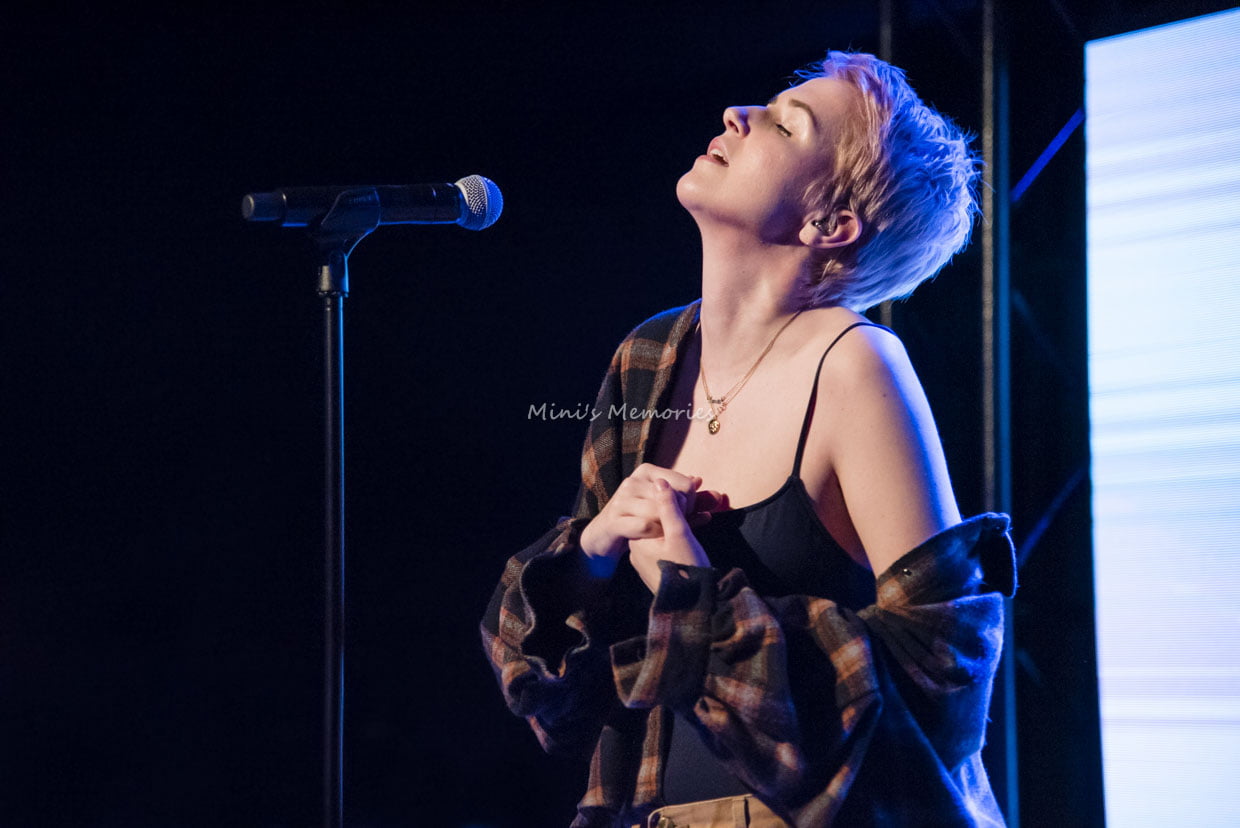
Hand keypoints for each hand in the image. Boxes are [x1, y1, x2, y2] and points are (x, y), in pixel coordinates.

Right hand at [579, 464, 722, 574]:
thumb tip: (718, 494)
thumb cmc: (642, 518)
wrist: (608, 535)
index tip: (684, 514)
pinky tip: (654, 539)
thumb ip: (694, 503)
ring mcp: (622, 498)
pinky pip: (646, 526)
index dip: (691, 503)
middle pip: (673, 498)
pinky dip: (655, 535)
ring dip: (666, 527)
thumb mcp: (670, 509)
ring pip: (660, 512)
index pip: (686, 484)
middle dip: (680, 516)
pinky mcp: (614, 518)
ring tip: (664, 532)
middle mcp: (633, 480)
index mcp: (648, 471)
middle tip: (674, 526)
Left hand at [628, 478, 712, 592]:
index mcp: (638, 539)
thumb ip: (669, 507)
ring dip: (683, 525)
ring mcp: (647, 563)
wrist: (693, 609)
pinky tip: (697, 538)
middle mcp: (638, 551)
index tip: (691, 499)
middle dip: (679, 511)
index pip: (650, 509)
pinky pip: (667, 548)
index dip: (671, 500)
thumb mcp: (679, 534)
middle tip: (700, 506)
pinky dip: (681, 540)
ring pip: (664, 535)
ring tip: (704, 518)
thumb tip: (660, 481)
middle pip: (657, 521)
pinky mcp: (658, 571)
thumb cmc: (687, 570)